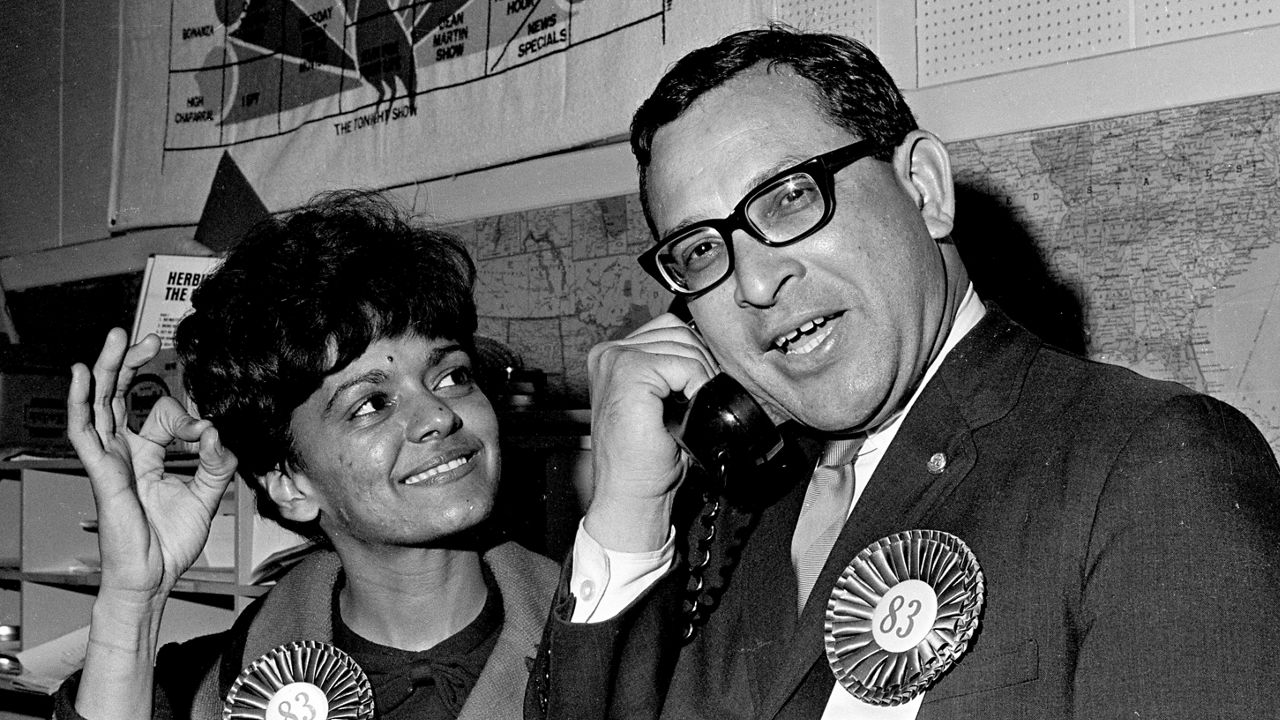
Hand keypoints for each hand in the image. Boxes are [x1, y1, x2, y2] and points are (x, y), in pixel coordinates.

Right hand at [66, 328, 237, 601]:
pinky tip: (83, 376)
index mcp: (149, 455)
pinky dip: (81, 401)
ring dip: (107, 368)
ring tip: (114, 338)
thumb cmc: (170, 543)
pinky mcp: (102, 471)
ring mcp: (111, 459)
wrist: (153, 577)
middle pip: (121, 395)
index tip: (207, 432)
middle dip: (131, 363)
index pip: (163, 414)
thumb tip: (217, 430)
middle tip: (145, 338)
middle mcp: (126, 452)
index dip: (189, 416)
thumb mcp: (207, 495)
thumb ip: (217, 461)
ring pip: (101, 403)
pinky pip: (85, 431)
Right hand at [584, 312, 718, 550]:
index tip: (695, 390)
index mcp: (612, 356)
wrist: (632, 494)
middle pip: (678, 331)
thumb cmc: (646, 459)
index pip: (669, 329)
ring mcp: (615, 360)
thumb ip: (671, 370)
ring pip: (684, 345)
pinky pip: (684, 364)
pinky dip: (697, 385)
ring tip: (691, 408)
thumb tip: (709, 351)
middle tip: (698, 401)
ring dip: (700, 376)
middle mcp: (608, 353)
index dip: (694, 356)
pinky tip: (688, 410)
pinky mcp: (628, 372)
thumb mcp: (660, 403)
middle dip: (700, 363)